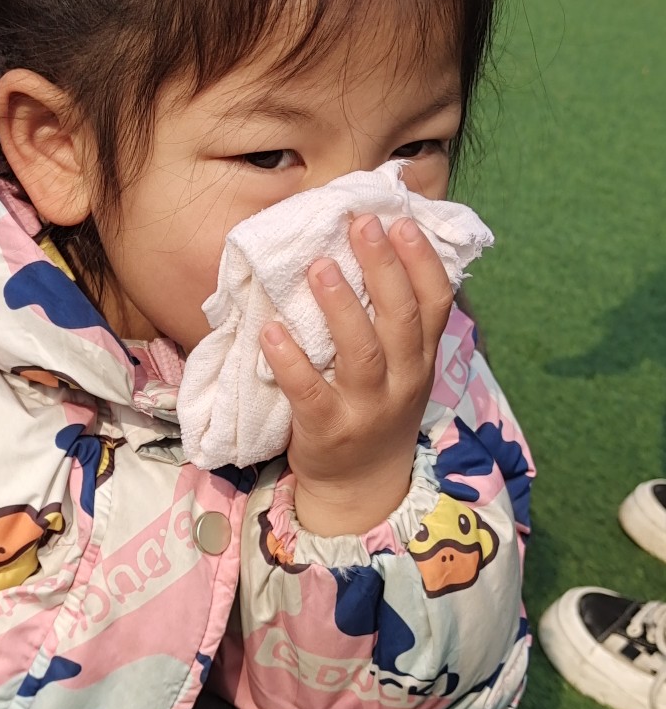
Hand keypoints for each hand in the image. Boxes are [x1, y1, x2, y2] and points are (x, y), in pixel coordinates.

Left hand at [258, 214, 453, 538]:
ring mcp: (366, 408)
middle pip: (400, 318)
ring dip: (340, 305)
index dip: (422, 261)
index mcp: (420, 357)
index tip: (401, 221)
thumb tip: (376, 247)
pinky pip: (310, 392)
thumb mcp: (402, 368)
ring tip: (318, 266)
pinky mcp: (328, 430)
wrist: (362, 487)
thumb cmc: (376, 410)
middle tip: (361, 225)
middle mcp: (402, 380)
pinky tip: (271, 329)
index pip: (435, 303)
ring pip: (361, 352)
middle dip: (383, 268)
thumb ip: (395, 319)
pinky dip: (291, 360)